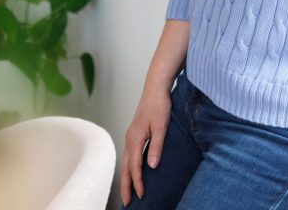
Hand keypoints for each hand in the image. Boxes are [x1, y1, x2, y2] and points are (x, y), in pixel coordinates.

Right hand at [120, 86, 171, 204]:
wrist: (155, 88)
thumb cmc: (159, 105)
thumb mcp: (162, 126)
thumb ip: (157, 146)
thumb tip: (152, 166)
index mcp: (135, 138)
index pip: (135, 166)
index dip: (138, 182)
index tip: (141, 195)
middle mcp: (130, 139)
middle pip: (126, 167)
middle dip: (126, 185)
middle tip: (126, 203)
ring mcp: (131, 136)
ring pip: (126, 162)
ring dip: (126, 178)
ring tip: (128, 192)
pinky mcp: (134, 134)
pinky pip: (129, 156)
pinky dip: (129, 168)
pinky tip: (133, 172)